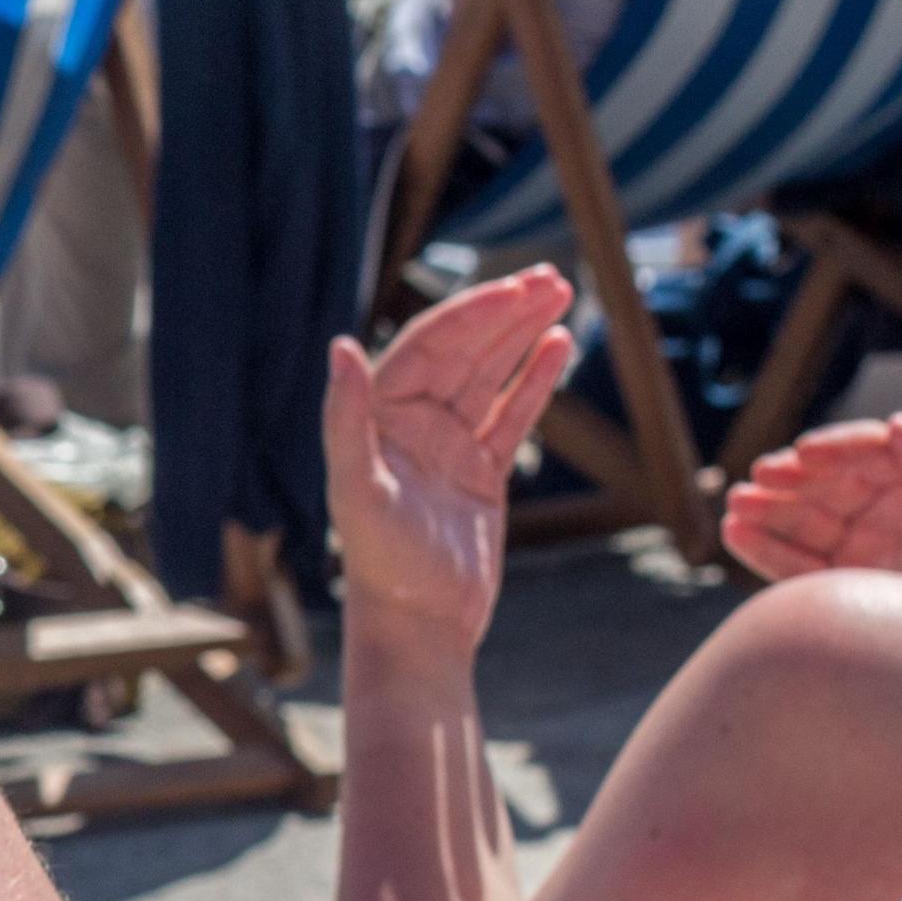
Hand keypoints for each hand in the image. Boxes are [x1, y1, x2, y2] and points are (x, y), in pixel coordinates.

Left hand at [326, 267, 574, 656]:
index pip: (429, 348)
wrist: (419, 625)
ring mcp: (448, 447)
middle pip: (464, 352)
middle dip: (505, 312)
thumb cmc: (382, 564)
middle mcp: (409, 426)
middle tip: (553, 276)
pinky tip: (559, 345)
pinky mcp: (481, 474)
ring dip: (523, 335)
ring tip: (561, 295)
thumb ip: (345, 419)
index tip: (517, 288)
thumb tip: (339, 347)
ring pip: (491, 376)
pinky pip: (511, 415)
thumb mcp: (358, 490)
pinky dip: (535, 380)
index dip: (473, 313)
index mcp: (377, 418)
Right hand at [723, 415, 901, 580]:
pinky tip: (737, 534)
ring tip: (736, 507)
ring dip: (767, 510)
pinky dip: (765, 552)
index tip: (806, 452)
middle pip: (828, 483)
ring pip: (804, 520)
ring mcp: (862, 546)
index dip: (837, 447)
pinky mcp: (844, 584)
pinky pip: (797, 565)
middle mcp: (887, 508)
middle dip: (790, 478)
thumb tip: (899, 425)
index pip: (872, 452)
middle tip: (759, 478)